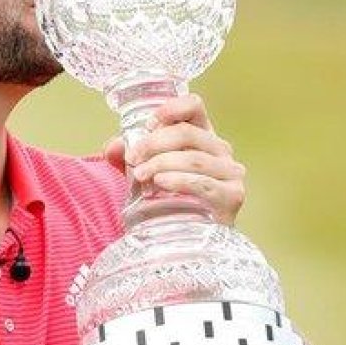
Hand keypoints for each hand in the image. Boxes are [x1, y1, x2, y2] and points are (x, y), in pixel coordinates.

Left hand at [103, 93, 245, 225]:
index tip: (149, 124)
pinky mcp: (232, 196)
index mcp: (201, 134)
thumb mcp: (145, 172)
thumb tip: (113, 147)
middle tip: (133, 158)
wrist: (187, 238)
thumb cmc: (168, 197)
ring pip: (194, 159)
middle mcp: (220, 149)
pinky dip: (179, 181)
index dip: (172, 108)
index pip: (194, 106)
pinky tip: (161, 184)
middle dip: (154, 143)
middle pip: (188, 133)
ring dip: (162, 163)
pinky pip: (204, 183)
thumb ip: (128, 157)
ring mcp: (230, 172)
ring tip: (141, 175)